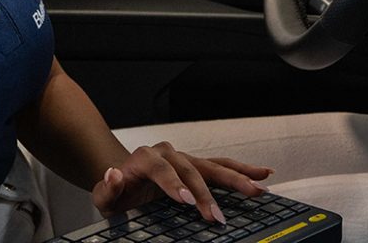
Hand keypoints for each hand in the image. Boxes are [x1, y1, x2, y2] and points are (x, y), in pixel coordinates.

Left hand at [90, 141, 274, 224]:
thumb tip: (114, 172)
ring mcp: (185, 158)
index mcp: (145, 158)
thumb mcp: (105, 195)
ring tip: (257, 188)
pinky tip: (262, 174)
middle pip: (191, 168)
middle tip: (216, 215)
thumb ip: (109, 186)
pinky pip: (222, 166)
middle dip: (206, 193)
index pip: (161, 168)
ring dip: (236, 178)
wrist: (124, 181)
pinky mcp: (198, 166)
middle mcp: (168, 153)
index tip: (186, 201)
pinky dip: (242, 170)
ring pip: (212, 165)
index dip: (174, 183)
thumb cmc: (117, 191)